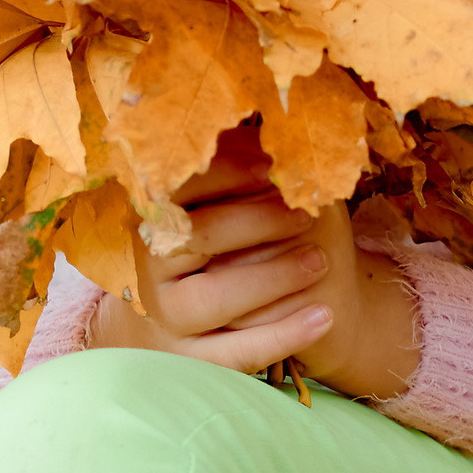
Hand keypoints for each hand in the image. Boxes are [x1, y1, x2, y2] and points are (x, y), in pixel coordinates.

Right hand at [89, 130, 418, 400]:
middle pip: (198, 238)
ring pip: (213, 298)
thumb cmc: (217, 247)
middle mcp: (147, 267)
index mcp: (152, 216)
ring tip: (322, 260)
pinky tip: (324, 317)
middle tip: (308, 213)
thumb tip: (286, 110)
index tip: (275, 164)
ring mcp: (165, 318)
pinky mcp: (189, 362)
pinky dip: (283, 335)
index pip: (180, 185)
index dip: (230, 171)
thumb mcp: (218, 202)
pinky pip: (234, 354)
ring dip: (272, 276)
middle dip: (258, 221)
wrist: (179, 326)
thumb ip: (237, 165)